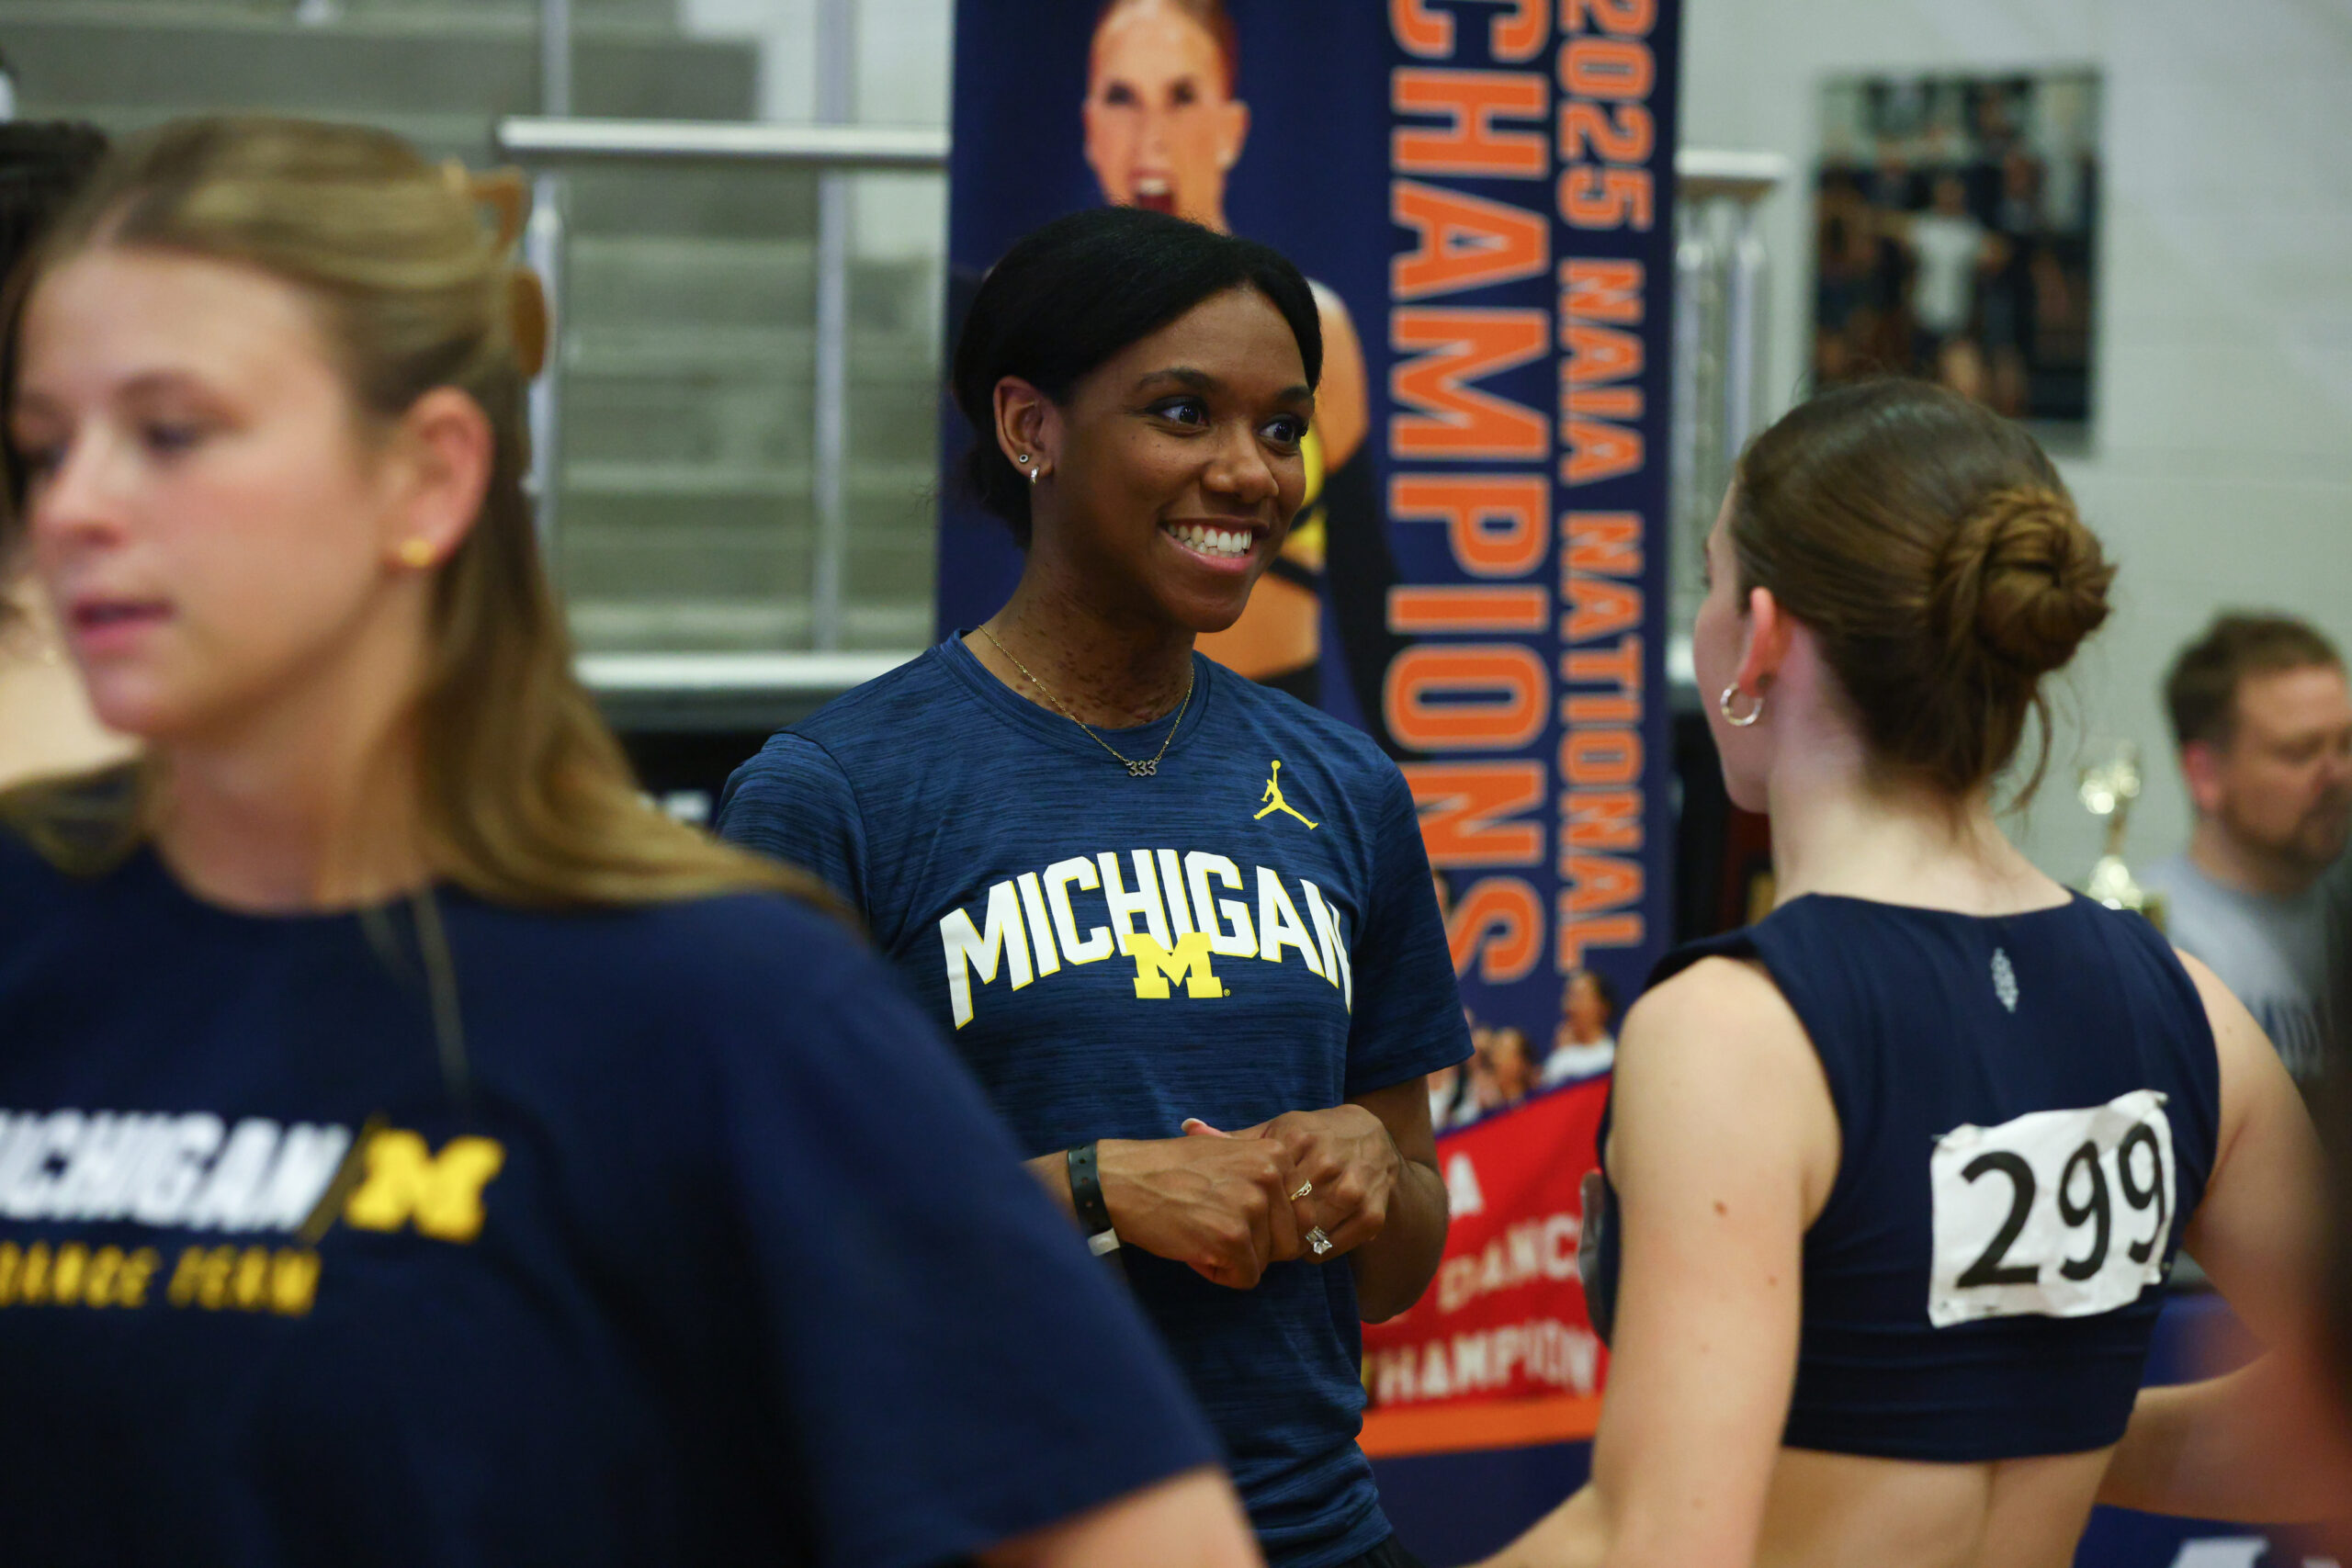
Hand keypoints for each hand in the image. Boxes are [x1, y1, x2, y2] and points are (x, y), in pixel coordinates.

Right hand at [1096, 1134, 1306, 1289]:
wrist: (1123, 1181)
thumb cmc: (1170, 1170)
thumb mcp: (1228, 1154)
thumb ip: (1266, 1176)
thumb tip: (1303, 1213)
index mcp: (1276, 1155)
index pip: (1303, 1212)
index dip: (1270, 1226)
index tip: (1234, 1214)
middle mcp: (1270, 1177)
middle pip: (1291, 1240)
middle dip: (1258, 1246)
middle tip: (1219, 1230)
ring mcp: (1251, 1207)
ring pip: (1268, 1261)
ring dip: (1237, 1259)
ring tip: (1203, 1236)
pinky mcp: (1231, 1238)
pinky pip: (1245, 1278)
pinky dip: (1219, 1274)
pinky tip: (1195, 1250)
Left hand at [1185, 1106, 1401, 1263]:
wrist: (1371, 1135)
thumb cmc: (1312, 1135)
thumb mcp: (1276, 1130)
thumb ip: (1235, 1138)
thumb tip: (1188, 1127)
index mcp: (1296, 1139)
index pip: (1260, 1188)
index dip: (1246, 1208)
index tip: (1238, 1215)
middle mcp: (1326, 1163)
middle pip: (1281, 1216)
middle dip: (1266, 1232)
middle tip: (1257, 1236)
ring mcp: (1352, 1190)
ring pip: (1306, 1235)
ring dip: (1288, 1245)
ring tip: (1279, 1240)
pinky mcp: (1372, 1214)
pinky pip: (1330, 1249)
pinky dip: (1314, 1252)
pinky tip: (1307, 1241)